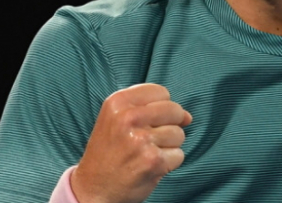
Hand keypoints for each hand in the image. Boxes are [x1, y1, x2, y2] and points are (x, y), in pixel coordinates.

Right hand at [71, 83, 192, 202]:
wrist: (94, 188)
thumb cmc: (108, 153)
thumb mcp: (116, 119)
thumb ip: (149, 108)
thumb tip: (187, 116)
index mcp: (118, 102)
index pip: (160, 91)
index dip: (161, 106)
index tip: (149, 120)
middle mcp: (129, 117)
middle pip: (174, 110)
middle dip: (170, 125)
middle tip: (151, 139)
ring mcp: (142, 139)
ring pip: (179, 134)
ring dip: (168, 146)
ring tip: (147, 153)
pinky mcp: (153, 160)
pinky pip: (178, 155)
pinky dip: (169, 163)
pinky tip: (151, 165)